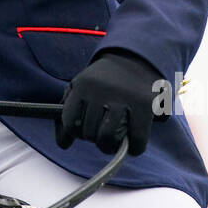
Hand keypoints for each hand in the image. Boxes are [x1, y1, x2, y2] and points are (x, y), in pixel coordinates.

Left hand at [55, 48, 170, 156]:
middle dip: (93, 139)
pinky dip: (133, 149)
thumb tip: (63, 145)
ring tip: (112, 144)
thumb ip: (68, 113)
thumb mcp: (81, 87)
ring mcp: (123, 97)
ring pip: (108, 138)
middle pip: (89, 132)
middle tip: (100, 136)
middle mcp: (100, 90)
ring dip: (109, 147)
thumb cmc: (103, 81)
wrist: (135, 58)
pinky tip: (132, 145)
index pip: (70, 122)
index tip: (83, 133)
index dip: (75, 133)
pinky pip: (136, 139)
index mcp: (82, 85)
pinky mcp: (144, 105)